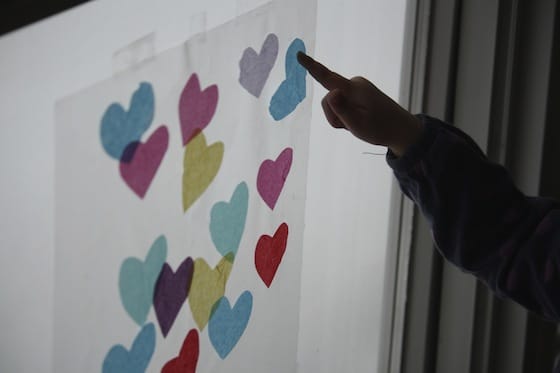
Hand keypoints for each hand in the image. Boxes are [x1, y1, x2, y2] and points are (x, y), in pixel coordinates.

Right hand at [297, 52, 422, 156]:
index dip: (311, 66)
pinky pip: (341, 103)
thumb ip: (342, 110)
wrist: (401, 129)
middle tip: (353, 126)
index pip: (327, 77)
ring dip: (341, 117)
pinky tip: (360, 119)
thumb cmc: (380, 129)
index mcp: (354, 89)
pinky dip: (346, 114)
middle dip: (335, 116)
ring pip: (334, 103)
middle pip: (328, 100)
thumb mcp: (358, 125)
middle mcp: (354, 84)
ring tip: (359, 123)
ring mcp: (356, 87)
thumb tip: (331, 93)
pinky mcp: (357, 92)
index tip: (299, 55)